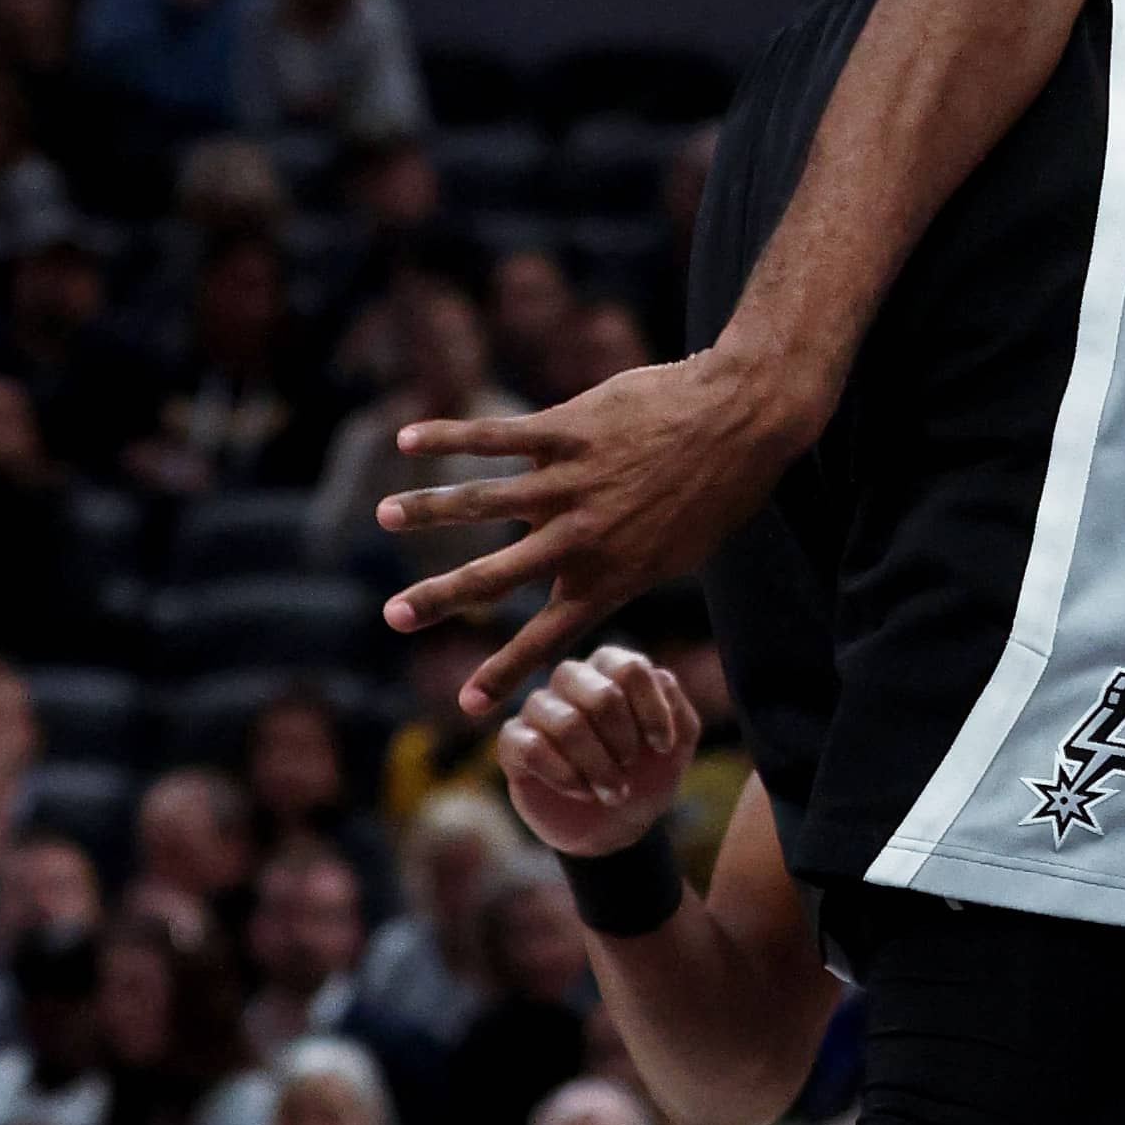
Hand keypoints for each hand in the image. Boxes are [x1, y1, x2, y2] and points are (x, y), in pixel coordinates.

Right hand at [381, 351, 810, 719]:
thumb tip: (590, 583)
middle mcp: (579, 537)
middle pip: (494, 576)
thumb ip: (624, 569)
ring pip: (480, 501)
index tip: (467, 706)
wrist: (740, 418)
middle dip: (439, 600)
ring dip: (427, 509)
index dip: (503, 674)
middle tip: (394, 616)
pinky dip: (447, 437)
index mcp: (609, 576)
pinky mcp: (565, 431)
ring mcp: (568, 482)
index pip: (545, 638)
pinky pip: (495, 436)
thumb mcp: (678, 552)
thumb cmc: (720, 489)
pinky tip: (408, 440)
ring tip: (385, 516)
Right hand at [498, 647, 703, 860]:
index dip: (650, 710)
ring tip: (613, 791)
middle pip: (598, 693)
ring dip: (597, 765)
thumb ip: (676, 707)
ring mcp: (539, 708)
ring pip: (565, 722)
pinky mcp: (513, 742)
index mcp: (610, 670)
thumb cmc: (646, 774)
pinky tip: (583, 791)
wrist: (616, 823)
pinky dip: (564, 775)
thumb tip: (660, 678)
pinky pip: (529, 746)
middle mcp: (571, 680)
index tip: (662, 746)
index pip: (628, 668)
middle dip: (622, 740)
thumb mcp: (676, 745)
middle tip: (630, 768)